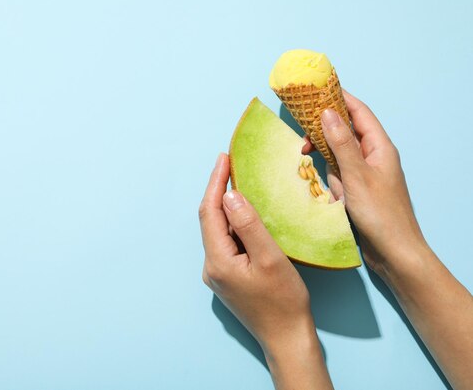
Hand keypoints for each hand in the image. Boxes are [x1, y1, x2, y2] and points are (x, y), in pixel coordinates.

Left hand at [199, 154, 332, 388]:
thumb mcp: (270, 258)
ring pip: (218, 230)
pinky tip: (246, 214)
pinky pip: (226, 242)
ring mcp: (218, 273)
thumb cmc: (283, 301)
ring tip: (239, 181)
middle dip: (218, 190)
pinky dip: (233, 224)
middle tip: (231, 163)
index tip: (224, 158)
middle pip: (210, 219)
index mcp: (217, 260)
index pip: (210, 211)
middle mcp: (211, 266)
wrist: (286, 338)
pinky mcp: (228, 277)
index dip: (215, 182)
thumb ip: (249, 224)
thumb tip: (230, 195)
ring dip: (226, 207)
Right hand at [319, 91, 427, 274]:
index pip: (359, 112)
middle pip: (346, 131)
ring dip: (326, 158)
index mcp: (380, 147)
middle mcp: (373, 156)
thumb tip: (326, 112)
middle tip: (302, 130)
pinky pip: (338, 174)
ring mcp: (365, 174)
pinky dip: (328, 177)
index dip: (340, 98)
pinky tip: (323, 185)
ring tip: (311, 161)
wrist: (394, 252)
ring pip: (338, 154)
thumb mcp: (356, 175)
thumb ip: (341, 143)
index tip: (317, 89)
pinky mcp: (357, 190)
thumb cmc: (380, 214)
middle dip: (325, 130)